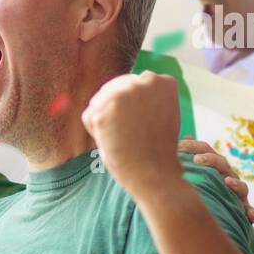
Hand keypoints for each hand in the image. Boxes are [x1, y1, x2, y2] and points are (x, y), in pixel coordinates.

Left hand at [82, 72, 182, 199]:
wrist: (154, 173)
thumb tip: (124, 89)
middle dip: (115, 112)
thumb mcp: (163, 113)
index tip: (140, 124)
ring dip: (105, 120)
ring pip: (100, 102)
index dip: (132, 108)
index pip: (133, 86)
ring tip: (122, 138)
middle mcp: (145, 81)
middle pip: (114, 90)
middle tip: (128, 134)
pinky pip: (90, 117)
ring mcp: (123, 94)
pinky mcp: (103, 110)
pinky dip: (96, 131)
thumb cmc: (157, 149)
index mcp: (164, 82)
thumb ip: (148, 97)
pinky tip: (112, 142)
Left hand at [179, 139, 253, 223]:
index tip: (179, 146)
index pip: (206, 151)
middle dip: (211, 160)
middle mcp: (227, 177)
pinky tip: (250, 217)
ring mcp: (236, 193)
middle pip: (223, 165)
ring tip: (227, 182)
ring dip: (235, 184)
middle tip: (196, 160)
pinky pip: (249, 211)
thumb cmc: (199, 187)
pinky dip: (252, 212)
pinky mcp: (242, 209)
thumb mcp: (193, 171)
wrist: (213, 213)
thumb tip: (187, 136)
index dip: (194, 147)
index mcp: (214, 166)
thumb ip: (189, 156)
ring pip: (241, 186)